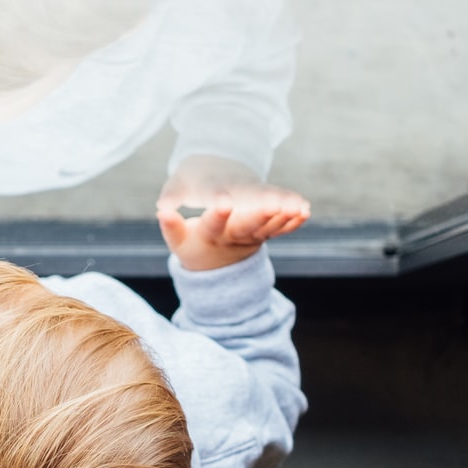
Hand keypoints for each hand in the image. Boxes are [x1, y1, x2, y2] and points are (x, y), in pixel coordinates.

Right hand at [156, 155, 309, 270]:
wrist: (216, 265)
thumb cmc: (193, 245)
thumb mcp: (178, 240)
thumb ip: (171, 226)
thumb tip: (162, 210)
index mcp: (210, 235)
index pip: (213, 224)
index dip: (218, 214)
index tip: (224, 202)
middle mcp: (234, 236)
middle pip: (248, 225)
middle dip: (261, 214)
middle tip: (273, 204)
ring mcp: (252, 237)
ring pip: (269, 227)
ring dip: (284, 216)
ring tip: (297, 205)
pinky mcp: (264, 235)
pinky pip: (280, 230)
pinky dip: (293, 222)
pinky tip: (305, 210)